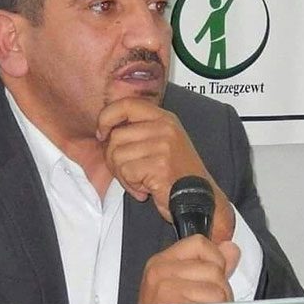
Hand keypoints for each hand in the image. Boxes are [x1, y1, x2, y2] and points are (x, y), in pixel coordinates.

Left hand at [96, 97, 234, 241]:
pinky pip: (126, 172)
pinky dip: (131, 185)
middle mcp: (164, 127)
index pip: (126, 104)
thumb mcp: (163, 142)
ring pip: (117, 155)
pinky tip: (145, 189)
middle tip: (128, 172)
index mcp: (164, 118)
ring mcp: (163, 145)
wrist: (201, 200)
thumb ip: (140, 131)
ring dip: (123, 175)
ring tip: (140, 181)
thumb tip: (105, 132)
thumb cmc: (178, 175)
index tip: (102, 133)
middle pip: (116, 136)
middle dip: (113, 159)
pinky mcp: (159, 165)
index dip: (107, 117)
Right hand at [131, 236, 239, 303]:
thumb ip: (210, 265)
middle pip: (214, 270)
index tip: (211, 280)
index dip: (216, 261)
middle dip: (220, 295)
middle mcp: (161, 272)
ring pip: (218, 293)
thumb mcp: (187, 287)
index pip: (201, 244)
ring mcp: (165, 291)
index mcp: (163, 262)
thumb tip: (230, 248)